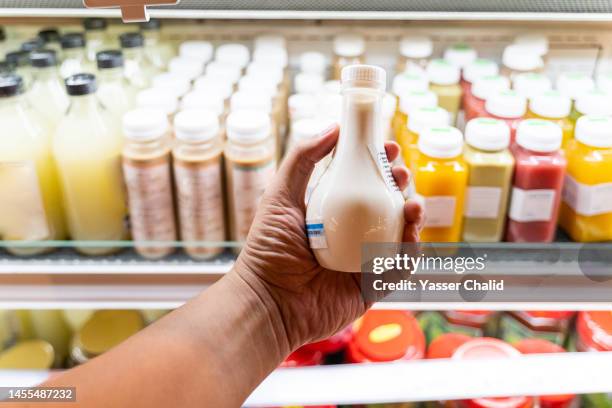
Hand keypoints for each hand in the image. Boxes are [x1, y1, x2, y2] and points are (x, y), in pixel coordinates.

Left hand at [227, 124, 423, 352]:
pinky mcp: (372, 285)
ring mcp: (362, 259)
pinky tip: (411, 233)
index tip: (387, 147)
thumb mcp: (280, 195)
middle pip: (385, 204)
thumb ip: (302, 159)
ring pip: (399, 233)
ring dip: (413, 215)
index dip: (378, 164)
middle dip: (399, 186)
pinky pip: (399, 267)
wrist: (268, 301)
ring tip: (412, 203)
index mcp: (331, 212)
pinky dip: (411, 251)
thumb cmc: (268, 250)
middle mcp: (350, 233)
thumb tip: (333, 127)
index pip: (362, 182)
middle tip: (401, 174)